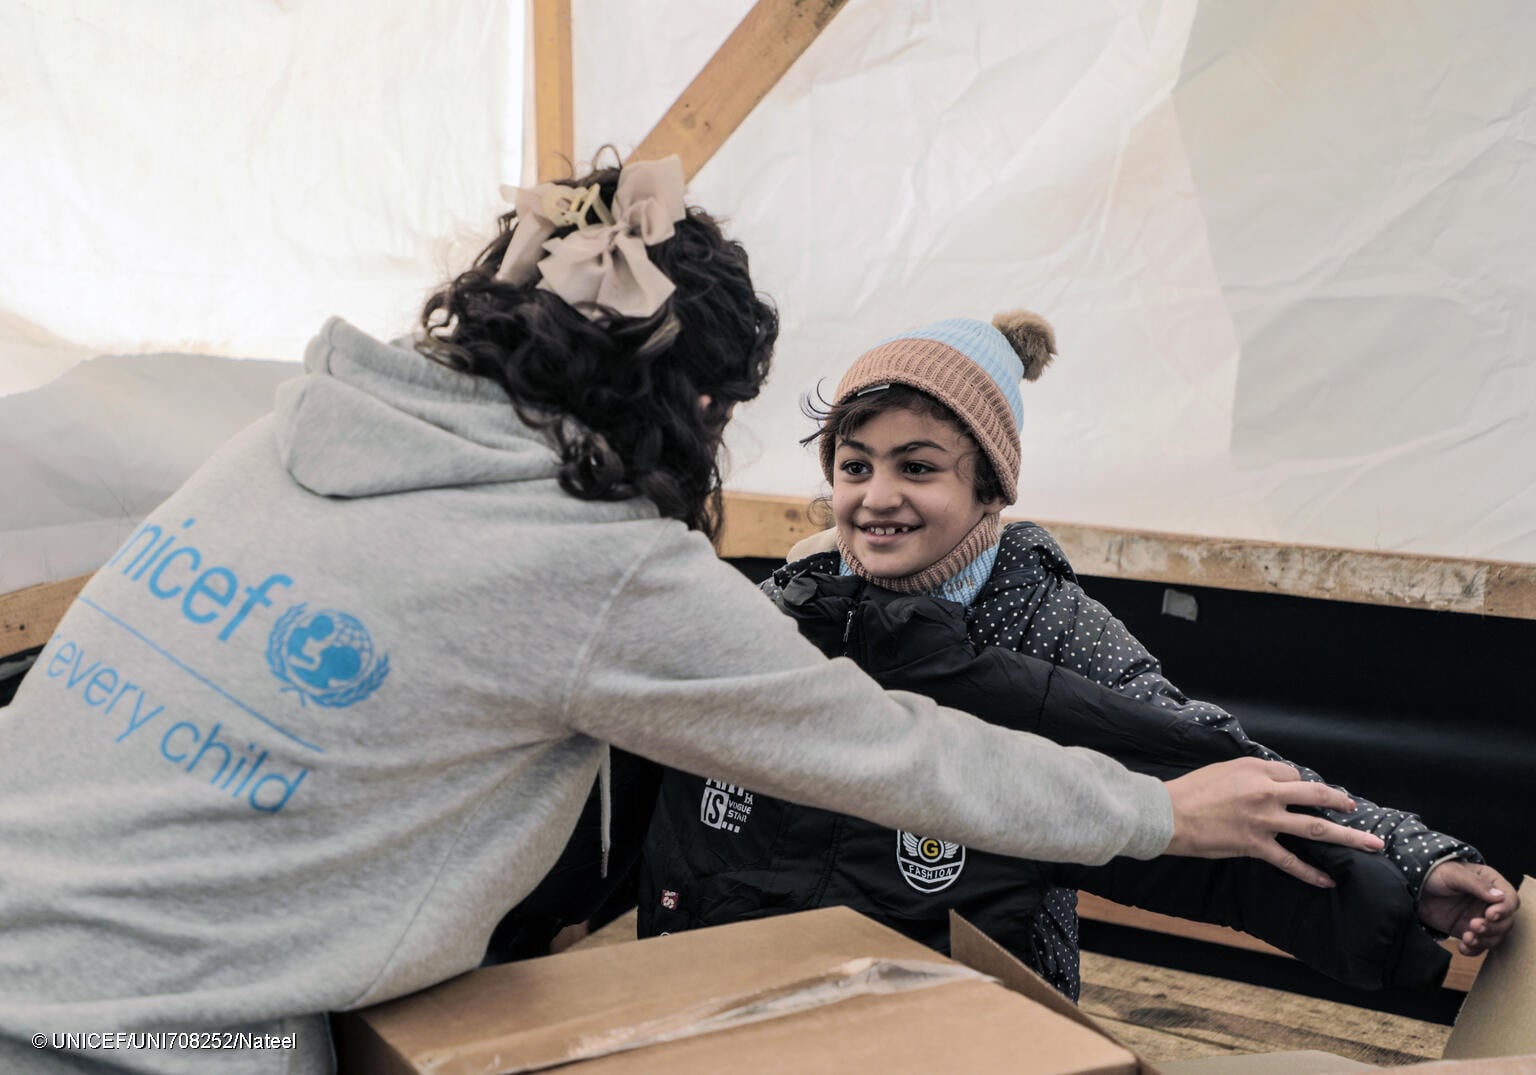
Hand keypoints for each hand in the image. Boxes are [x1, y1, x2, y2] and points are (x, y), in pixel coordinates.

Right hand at [1164, 758, 1383, 886]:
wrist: (1169, 814)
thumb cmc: (1190, 790)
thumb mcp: (1222, 770)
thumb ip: (1250, 775)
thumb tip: (1271, 785)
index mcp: (1256, 769)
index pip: (1293, 775)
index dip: (1301, 785)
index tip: (1306, 795)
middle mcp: (1266, 792)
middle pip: (1316, 796)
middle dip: (1341, 803)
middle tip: (1355, 809)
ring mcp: (1264, 820)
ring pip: (1315, 828)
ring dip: (1347, 836)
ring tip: (1370, 843)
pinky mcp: (1256, 845)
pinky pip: (1290, 861)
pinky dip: (1311, 873)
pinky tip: (1327, 881)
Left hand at [1418, 860, 1518, 955]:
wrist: (1412, 885)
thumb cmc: (1434, 872)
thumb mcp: (1454, 874)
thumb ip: (1476, 884)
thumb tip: (1499, 897)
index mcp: (1490, 884)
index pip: (1510, 900)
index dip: (1504, 910)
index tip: (1490, 914)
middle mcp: (1488, 903)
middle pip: (1506, 922)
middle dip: (1493, 928)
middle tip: (1474, 925)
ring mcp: (1478, 917)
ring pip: (1495, 936)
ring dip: (1484, 940)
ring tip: (1468, 938)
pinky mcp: (1466, 930)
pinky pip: (1478, 945)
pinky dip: (1474, 949)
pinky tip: (1463, 947)